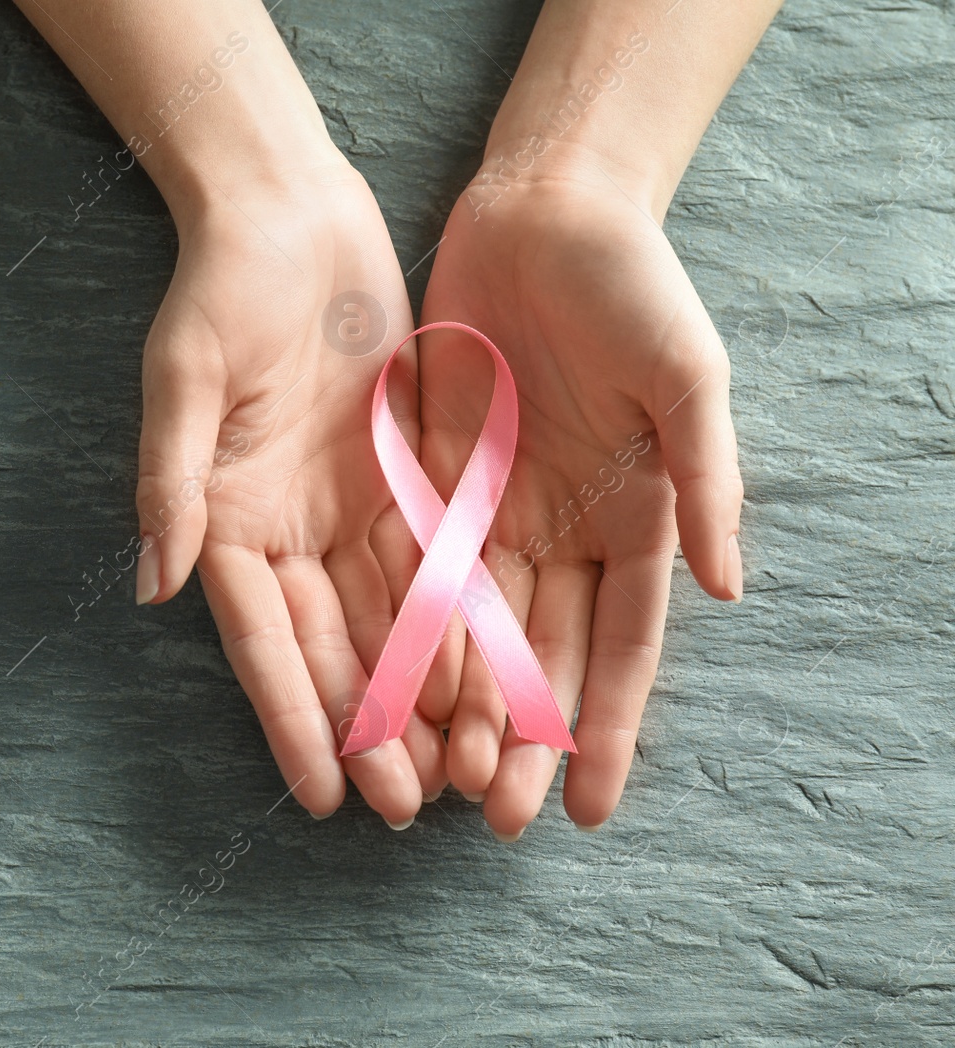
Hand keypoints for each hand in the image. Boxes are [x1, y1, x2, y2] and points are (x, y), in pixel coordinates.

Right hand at [135, 156, 446, 824]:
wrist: (289, 211)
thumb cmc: (222, 286)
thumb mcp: (183, 377)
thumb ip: (172, 481)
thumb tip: (155, 583)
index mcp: (226, 518)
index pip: (261, 639)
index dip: (292, 718)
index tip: (321, 793)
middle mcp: (285, 528)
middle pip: (330, 646)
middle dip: (367, 727)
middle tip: (407, 805)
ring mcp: (345, 506)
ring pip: (389, 619)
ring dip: (418, 692)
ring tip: (457, 767)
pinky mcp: (399, 475)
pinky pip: (435, 561)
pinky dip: (458, 618)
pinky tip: (488, 674)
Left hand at [416, 160, 743, 836]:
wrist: (546, 213)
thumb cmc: (634, 287)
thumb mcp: (687, 378)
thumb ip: (704, 482)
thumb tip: (728, 591)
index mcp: (636, 517)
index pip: (621, 645)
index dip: (608, 726)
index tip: (588, 805)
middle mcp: (565, 529)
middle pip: (541, 654)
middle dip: (521, 737)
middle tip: (496, 818)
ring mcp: (497, 509)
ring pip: (475, 627)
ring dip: (460, 703)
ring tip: (438, 778)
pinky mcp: (435, 478)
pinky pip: (418, 566)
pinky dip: (408, 628)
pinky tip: (390, 688)